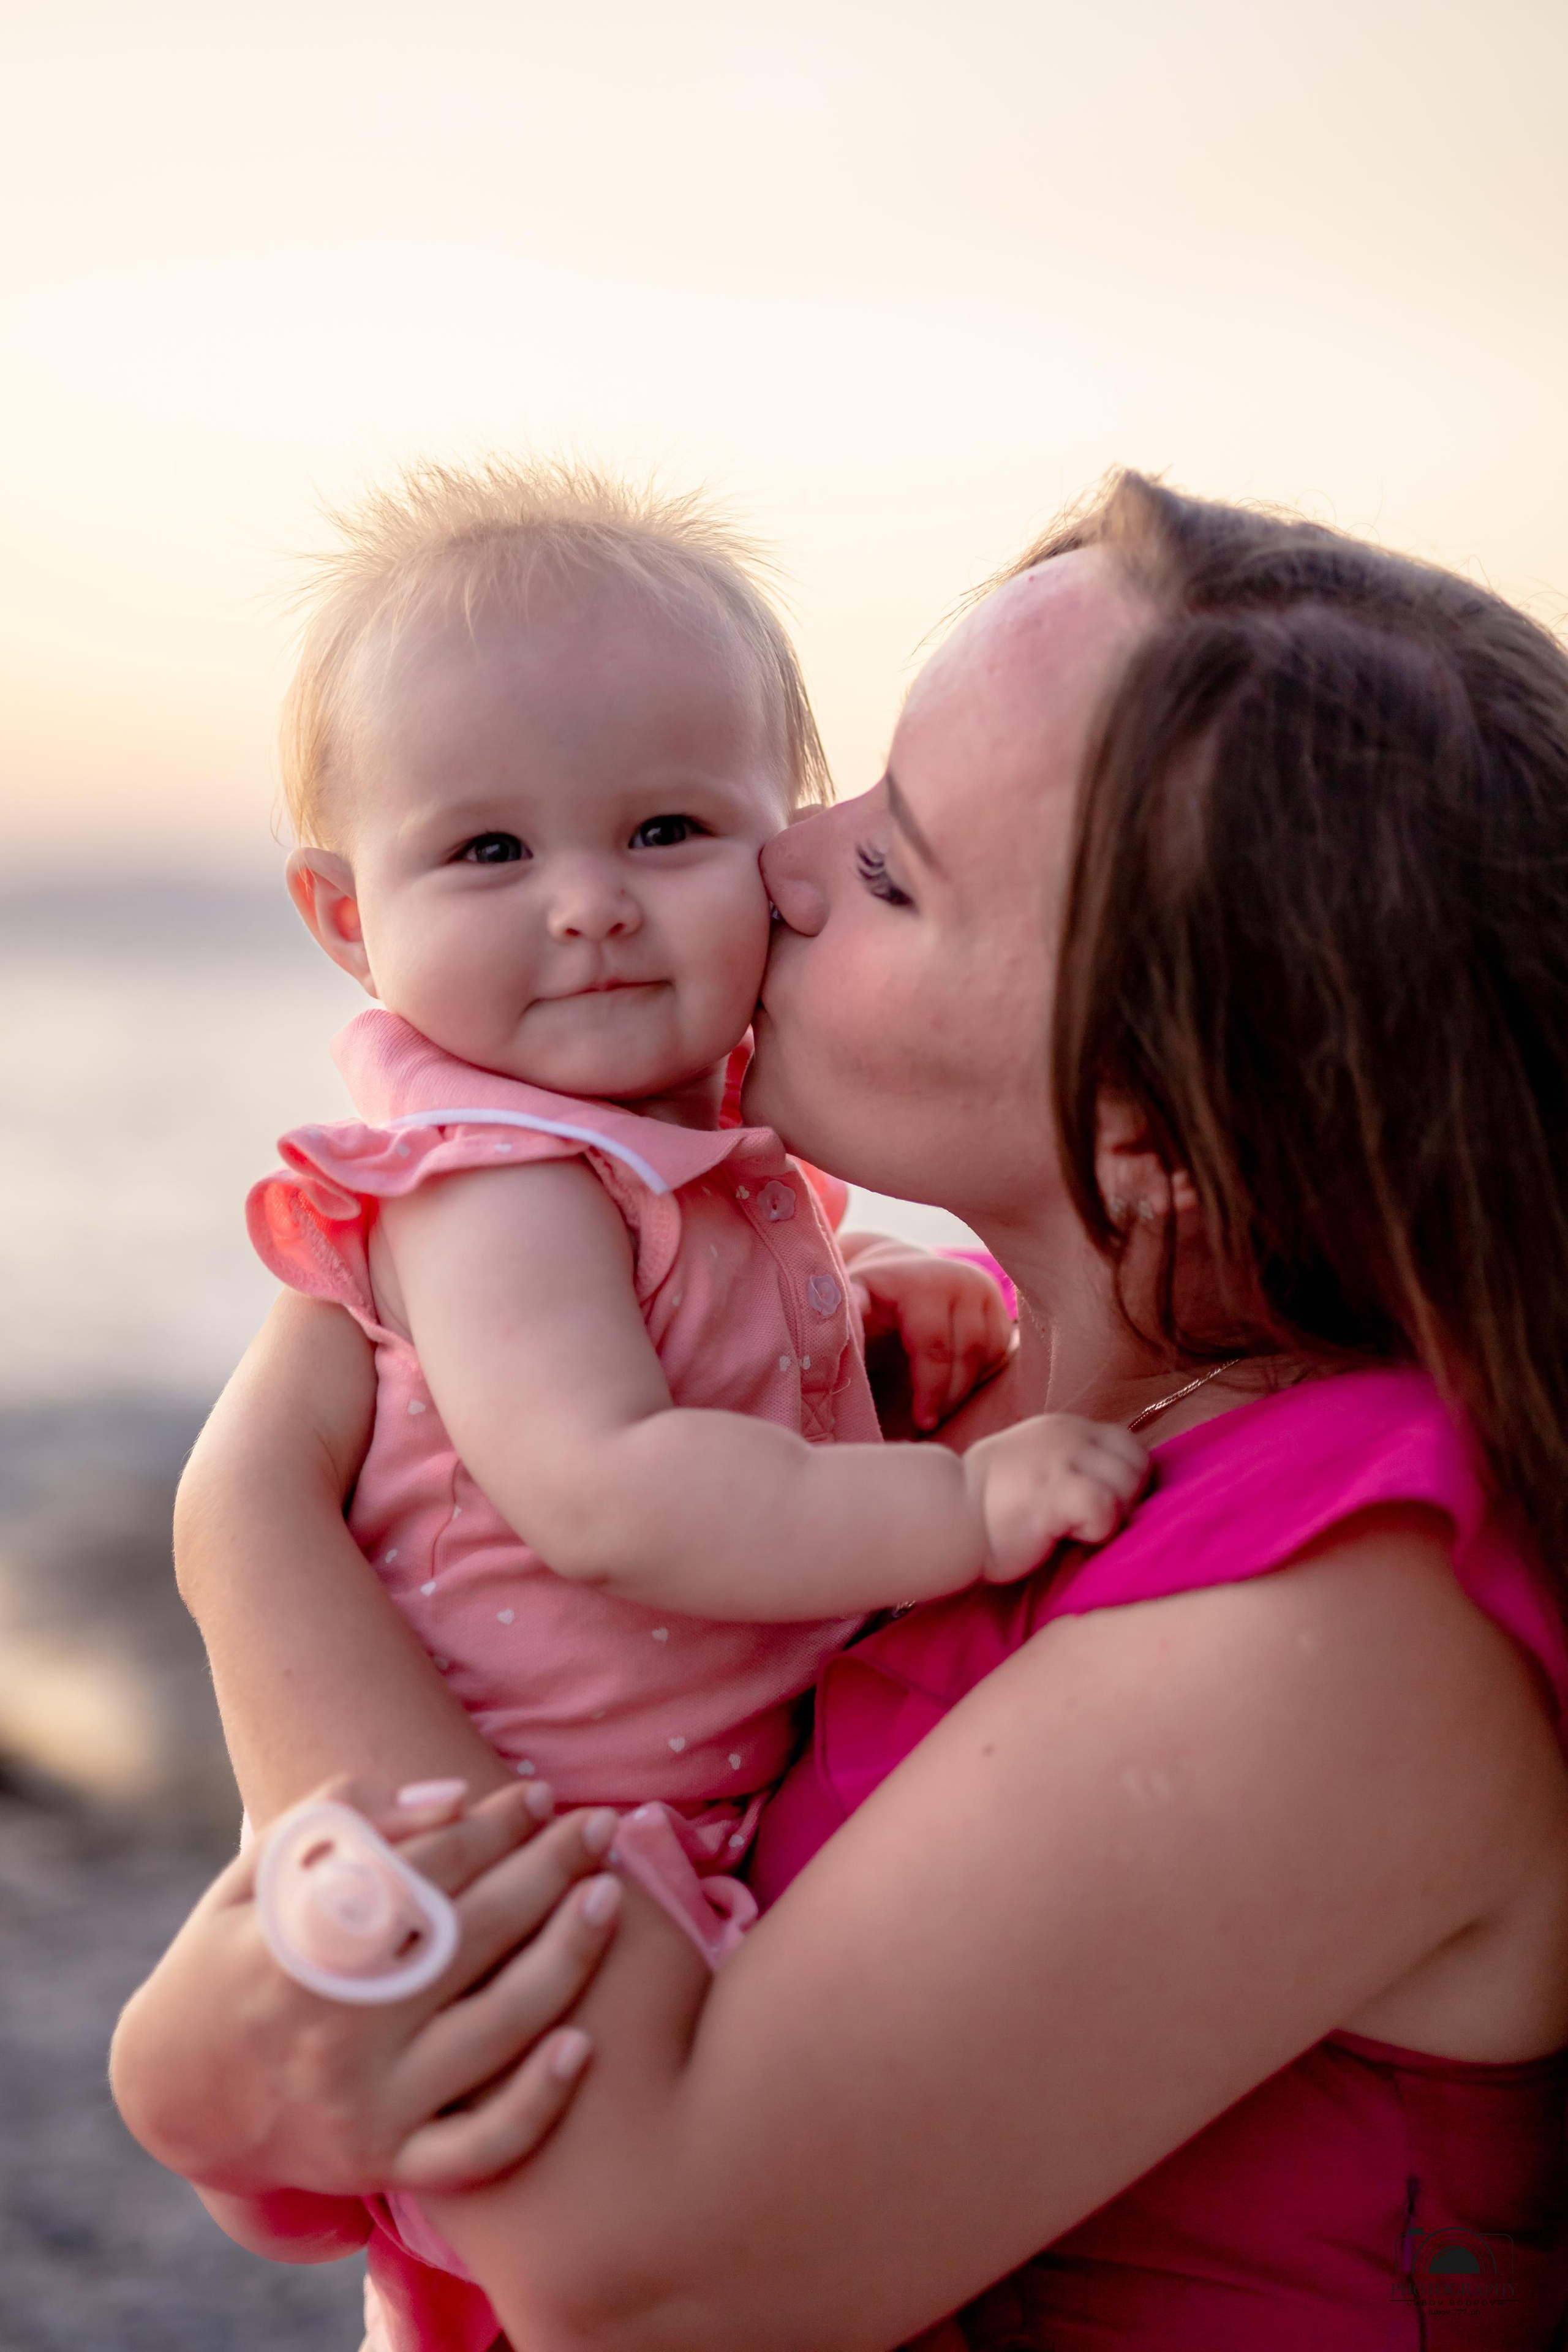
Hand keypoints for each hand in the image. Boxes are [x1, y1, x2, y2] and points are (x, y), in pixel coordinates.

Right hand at [112, 1778, 622, 2200]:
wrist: (174, 2094)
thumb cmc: (232, 1957)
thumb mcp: (260, 1874)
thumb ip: (345, 1820)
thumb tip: (452, 1797)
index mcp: (302, 1950)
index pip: (424, 1873)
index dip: (492, 1827)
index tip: (538, 1795)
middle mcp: (339, 2031)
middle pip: (472, 1939)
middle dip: (547, 1871)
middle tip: (597, 1826)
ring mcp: (367, 2106)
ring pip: (495, 2033)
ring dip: (566, 1959)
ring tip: (610, 1897)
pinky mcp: (386, 2165)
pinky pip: (477, 2150)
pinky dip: (536, 2104)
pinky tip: (585, 2045)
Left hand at [847, 1242, 1012, 1431]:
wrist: (899, 1269)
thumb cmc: (869, 1297)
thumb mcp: (850, 1301)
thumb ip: (849, 1317)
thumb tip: (849, 1330)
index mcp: (920, 1282)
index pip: (934, 1345)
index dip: (929, 1389)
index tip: (921, 1422)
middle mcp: (958, 1279)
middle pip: (967, 1352)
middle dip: (950, 1395)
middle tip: (930, 1421)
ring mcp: (983, 1288)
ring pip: (988, 1352)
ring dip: (966, 1386)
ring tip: (940, 1406)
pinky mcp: (999, 1301)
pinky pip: (1000, 1349)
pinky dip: (980, 1373)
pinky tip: (954, 1383)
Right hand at [962, 1414, 1148, 1581]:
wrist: (944, 1517)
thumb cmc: (987, 1506)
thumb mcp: (1034, 1465)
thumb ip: (1072, 1464)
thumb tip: (1117, 1488)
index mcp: (1063, 1427)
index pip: (1128, 1444)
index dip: (1125, 1479)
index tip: (1099, 1504)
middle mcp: (1067, 1434)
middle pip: (1137, 1465)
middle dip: (1124, 1500)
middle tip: (1086, 1522)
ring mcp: (1062, 1459)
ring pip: (1128, 1486)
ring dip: (1110, 1517)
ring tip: (1070, 1528)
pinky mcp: (1056, 1490)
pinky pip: (1106, 1509)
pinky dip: (1095, 1530)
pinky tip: (1063, 1534)